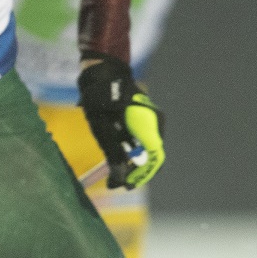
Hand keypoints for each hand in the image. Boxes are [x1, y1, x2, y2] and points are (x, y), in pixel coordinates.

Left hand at [76, 55, 165, 190]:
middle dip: (136, 171)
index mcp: (147, 123)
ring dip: (133, 162)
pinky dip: (133, 151)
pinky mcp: (147, 119)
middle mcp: (156, 122)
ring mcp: (153, 119)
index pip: (153, 158)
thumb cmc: (100, 97)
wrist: (104, 71)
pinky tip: (118, 156)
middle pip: (152, 155)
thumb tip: (118, 178)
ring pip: (148, 149)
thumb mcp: (101, 128)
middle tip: (117, 183)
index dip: (141, 175)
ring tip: (115, 174)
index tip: (125, 186)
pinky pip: (144, 140)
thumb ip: (112, 153)